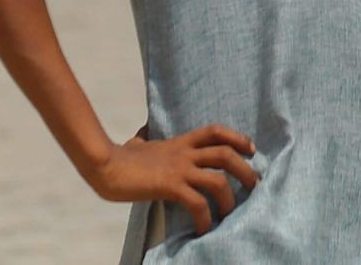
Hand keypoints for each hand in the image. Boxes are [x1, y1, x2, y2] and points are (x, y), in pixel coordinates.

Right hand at [86, 125, 258, 235]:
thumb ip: (145, 142)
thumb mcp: (138, 145)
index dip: (236, 137)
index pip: (215, 131)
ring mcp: (178, 169)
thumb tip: (139, 140)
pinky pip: (198, 203)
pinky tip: (204, 229)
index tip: (250, 149)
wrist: (106, 165)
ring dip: (230, 198)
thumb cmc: (120, 157)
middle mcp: (183, 153)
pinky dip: (205, 218)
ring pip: (218, 179)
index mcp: (179, 142)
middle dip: (245, 170)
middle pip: (225, 154)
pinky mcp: (170, 185)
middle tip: (254, 185)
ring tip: (230, 213)